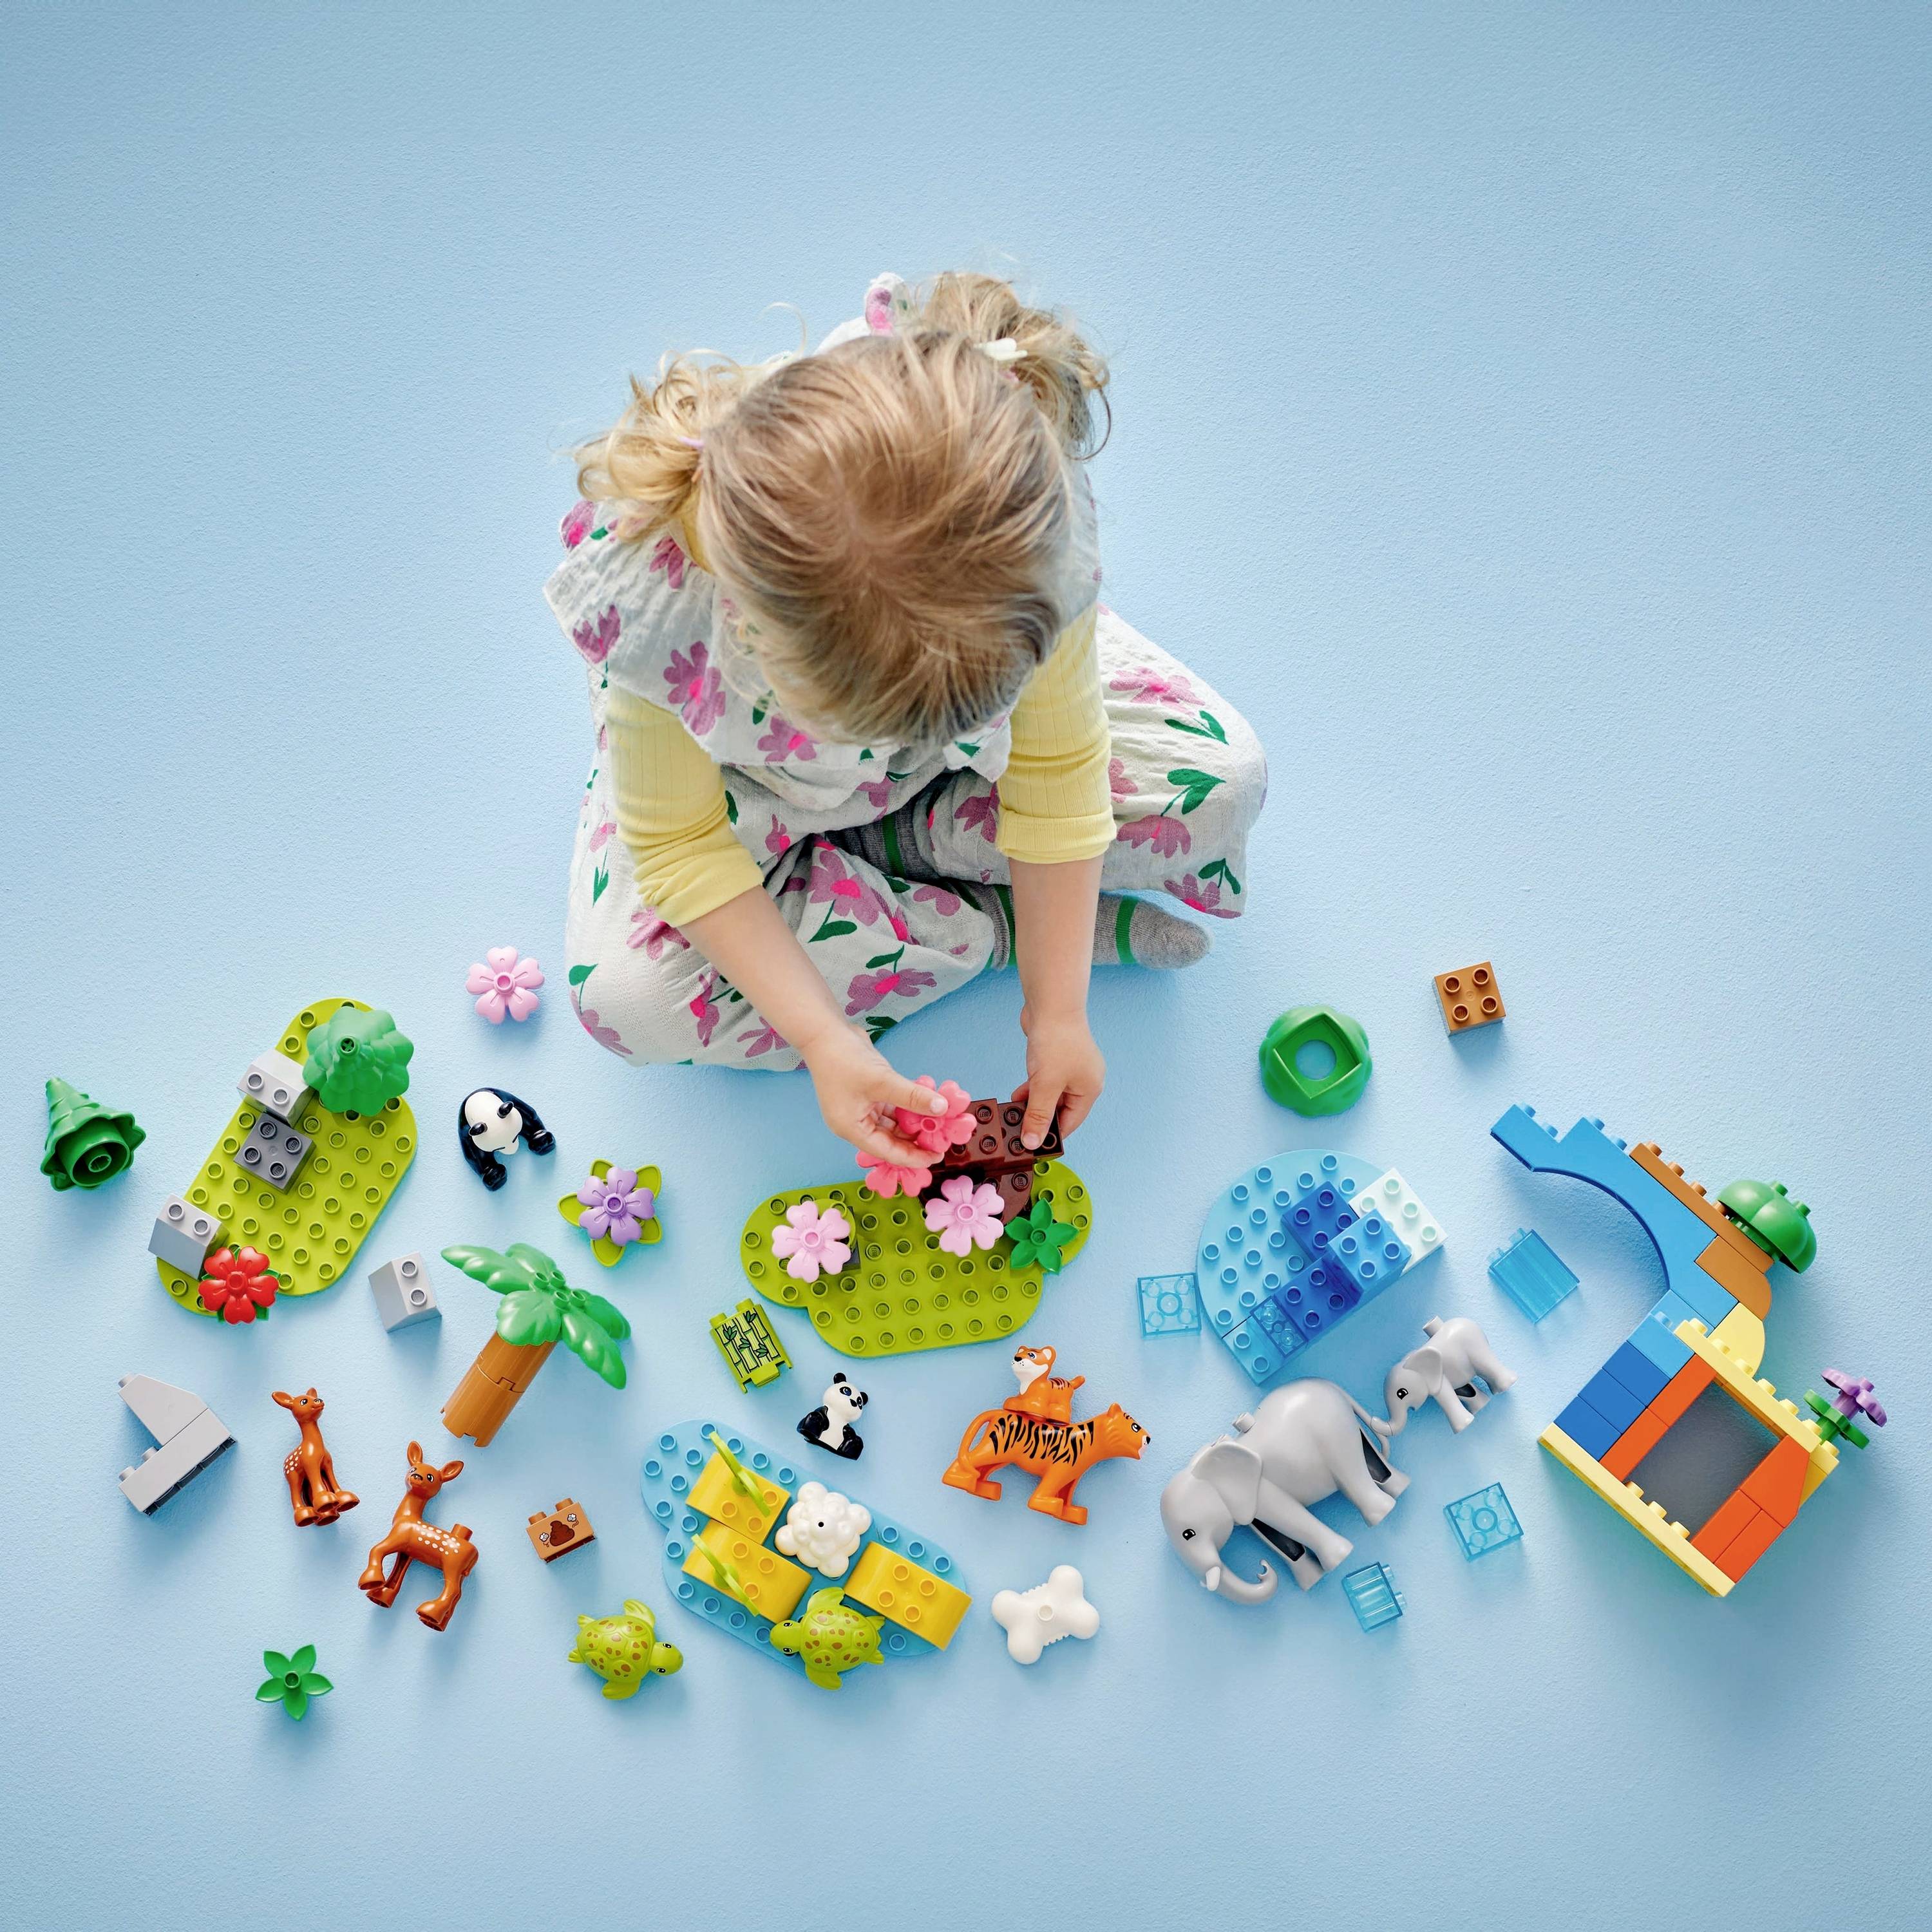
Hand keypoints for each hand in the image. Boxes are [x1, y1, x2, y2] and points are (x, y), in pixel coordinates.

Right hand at [799, 1022, 947, 1165]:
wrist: (825, 1032)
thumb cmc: (844, 1060)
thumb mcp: (882, 1081)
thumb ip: (912, 1096)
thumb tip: (941, 1108)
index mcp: (852, 1129)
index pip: (886, 1152)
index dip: (912, 1157)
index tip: (936, 1157)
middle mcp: (855, 1123)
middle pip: (889, 1140)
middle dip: (914, 1141)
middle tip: (941, 1140)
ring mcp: (861, 1108)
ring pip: (892, 1124)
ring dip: (913, 1124)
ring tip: (938, 1125)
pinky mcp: (867, 1095)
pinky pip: (891, 1108)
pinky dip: (906, 1108)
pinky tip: (925, 1106)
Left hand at [1013, 1005, 1105, 1148]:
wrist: (1051, 1004)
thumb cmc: (1056, 1042)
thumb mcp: (1045, 1085)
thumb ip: (1038, 1115)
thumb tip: (1033, 1142)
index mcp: (1089, 1090)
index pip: (1070, 1123)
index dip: (1051, 1136)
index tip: (1031, 1146)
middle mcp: (1084, 1080)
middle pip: (1061, 1110)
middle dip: (1039, 1118)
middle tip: (1018, 1130)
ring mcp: (1071, 1068)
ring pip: (1051, 1096)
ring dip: (1033, 1104)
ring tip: (1014, 1114)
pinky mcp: (1057, 1058)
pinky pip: (1045, 1081)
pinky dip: (1033, 1089)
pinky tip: (1018, 1094)